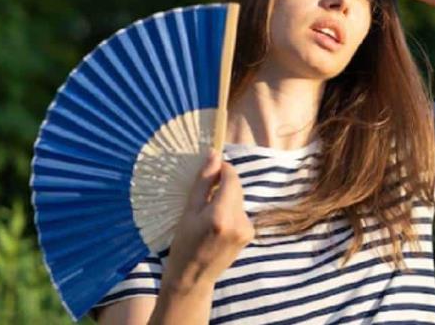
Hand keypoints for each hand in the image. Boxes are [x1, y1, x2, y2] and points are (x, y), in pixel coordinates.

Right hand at [161, 148, 254, 290]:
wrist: (193, 278)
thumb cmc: (184, 244)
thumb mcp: (188, 211)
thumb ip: (203, 183)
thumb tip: (214, 155)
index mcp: (221, 215)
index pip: (231, 178)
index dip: (223, 169)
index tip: (210, 169)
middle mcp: (239, 221)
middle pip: (236, 188)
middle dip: (223, 184)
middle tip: (204, 193)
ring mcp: (247, 229)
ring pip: (238, 199)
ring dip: (226, 198)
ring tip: (207, 214)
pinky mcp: (250, 234)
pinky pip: (240, 212)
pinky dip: (230, 211)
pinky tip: (216, 225)